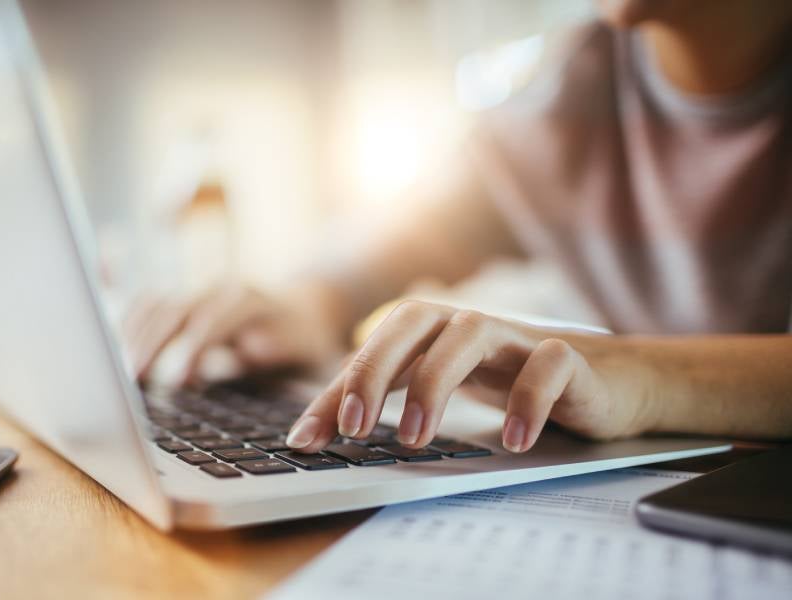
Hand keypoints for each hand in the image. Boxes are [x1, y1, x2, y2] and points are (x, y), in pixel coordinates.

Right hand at [123, 284, 345, 384]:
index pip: (212, 320)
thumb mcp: (305, 349)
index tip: (177, 380)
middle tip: (131, 380)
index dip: (192, 349)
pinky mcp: (185, 302)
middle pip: (174, 310)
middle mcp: (220, 290)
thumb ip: (279, 349)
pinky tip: (116, 354)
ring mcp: (199, 293)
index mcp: (250, 300)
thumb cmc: (306, 341)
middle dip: (151, 344)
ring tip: (119, 374)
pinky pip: (148, 306)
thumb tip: (250, 349)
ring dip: (134, 337)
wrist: (308, 309)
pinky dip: (129, 326)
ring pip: (156, 305)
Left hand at [285, 300, 658, 453]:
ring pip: (469, 332)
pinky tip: (511, 440)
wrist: (611, 381)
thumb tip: (308, 433)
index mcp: (434, 330)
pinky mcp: (569, 358)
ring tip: (414, 437)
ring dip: (435, 382)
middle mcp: (469, 324)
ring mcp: (518, 337)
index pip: (373, 347)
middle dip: (375, 369)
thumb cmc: (512, 381)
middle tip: (355, 428)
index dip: (336, 390)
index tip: (306, 440)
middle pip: (412, 319)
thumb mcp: (442, 389)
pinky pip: (547, 365)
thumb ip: (381, 403)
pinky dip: (526, 400)